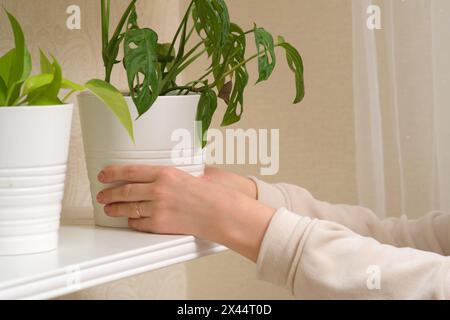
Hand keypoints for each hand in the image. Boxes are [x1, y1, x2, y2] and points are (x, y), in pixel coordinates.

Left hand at [96, 165, 274, 261]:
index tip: (104, 174)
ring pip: (128, 208)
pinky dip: (132, 222)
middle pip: (124, 191)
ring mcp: (158, 208)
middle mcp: (158, 189)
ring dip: (115, 209)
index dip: (113, 173)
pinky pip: (139, 223)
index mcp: (165, 173)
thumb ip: (169, 177)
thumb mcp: (189, 175)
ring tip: (109, 208)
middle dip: (109, 193)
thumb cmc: (211, 194)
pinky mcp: (160, 225)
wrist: (221, 213)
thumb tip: (154, 178)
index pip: (130, 171)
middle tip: (102, 194)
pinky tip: (130, 220)